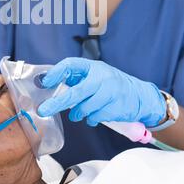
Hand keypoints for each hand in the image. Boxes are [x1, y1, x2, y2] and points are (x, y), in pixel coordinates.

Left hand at [38, 58, 165, 126]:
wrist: (140, 95)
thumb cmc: (112, 85)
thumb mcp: (96, 75)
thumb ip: (77, 78)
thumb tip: (50, 85)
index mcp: (94, 67)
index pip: (71, 64)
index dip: (56, 72)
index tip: (46, 82)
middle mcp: (102, 77)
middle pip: (75, 92)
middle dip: (57, 103)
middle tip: (44, 110)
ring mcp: (110, 93)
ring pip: (85, 109)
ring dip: (78, 113)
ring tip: (80, 112)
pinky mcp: (116, 107)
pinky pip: (95, 118)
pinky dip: (92, 119)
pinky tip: (97, 114)